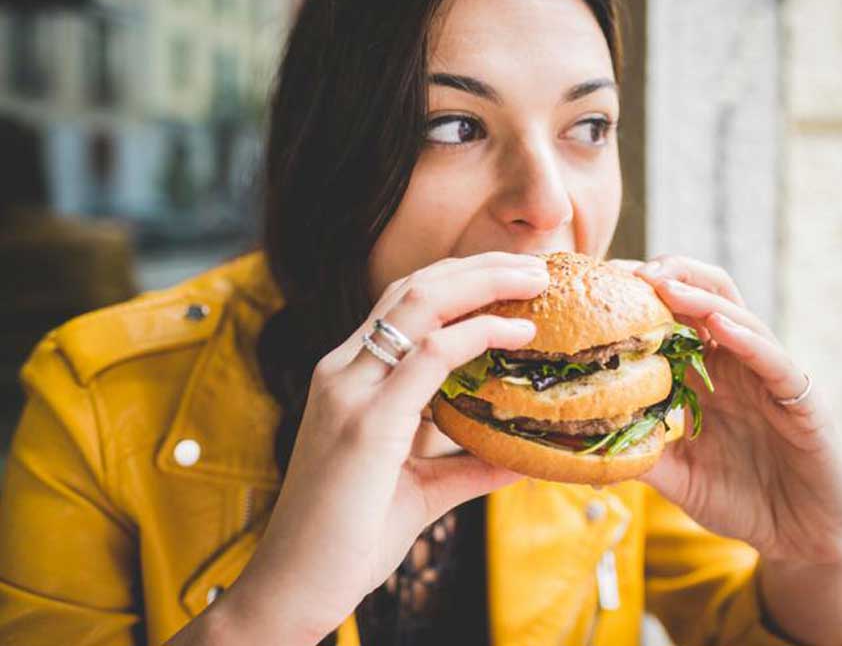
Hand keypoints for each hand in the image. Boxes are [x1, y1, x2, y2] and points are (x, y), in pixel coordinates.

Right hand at [220, 251, 547, 642]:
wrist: (293, 587)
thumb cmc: (349, 537)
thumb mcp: (420, 489)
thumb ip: (467, 466)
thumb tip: (522, 455)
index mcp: (349, 378)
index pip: (404, 304)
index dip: (460, 281)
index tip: (512, 280)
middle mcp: (343, 371)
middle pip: (415, 288)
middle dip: (479, 267)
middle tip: (535, 265)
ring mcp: (349, 391)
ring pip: (419, 303)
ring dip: (483, 283)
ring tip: (535, 279)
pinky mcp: (365, 422)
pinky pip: (428, 356)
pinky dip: (477, 334)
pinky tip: (517, 334)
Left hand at [610, 256, 841, 567]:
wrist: (796, 536)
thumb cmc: (737, 499)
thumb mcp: (676, 476)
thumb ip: (639, 455)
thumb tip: (580, 447)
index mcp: (704, 375)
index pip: (673, 319)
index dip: (641, 297)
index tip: (602, 284)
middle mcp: (734, 365)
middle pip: (706, 298)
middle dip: (670, 276)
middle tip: (630, 271)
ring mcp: (768, 377)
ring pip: (738, 316)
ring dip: (700, 296)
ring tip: (664, 283)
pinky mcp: (800, 399)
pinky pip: (774, 361)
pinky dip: (747, 339)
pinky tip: (719, 326)